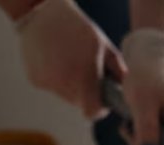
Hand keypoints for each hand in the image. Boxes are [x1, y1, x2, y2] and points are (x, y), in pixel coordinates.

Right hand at [16, 0, 124, 119]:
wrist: (42, 14)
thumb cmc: (79, 29)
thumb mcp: (105, 48)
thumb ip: (119, 72)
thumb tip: (128, 89)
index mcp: (83, 79)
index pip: (92, 112)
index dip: (100, 109)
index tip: (103, 100)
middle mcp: (63, 85)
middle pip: (79, 103)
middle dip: (86, 94)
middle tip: (88, 75)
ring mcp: (46, 83)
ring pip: (65, 96)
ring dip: (71, 86)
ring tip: (72, 63)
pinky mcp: (35, 80)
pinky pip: (52, 87)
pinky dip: (57, 79)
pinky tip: (57, 60)